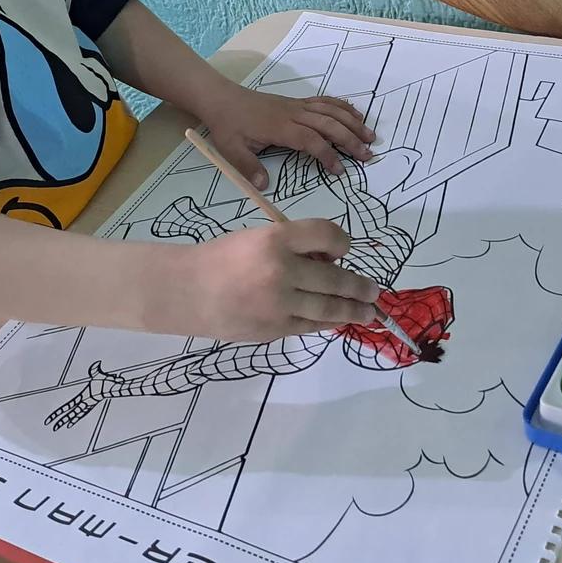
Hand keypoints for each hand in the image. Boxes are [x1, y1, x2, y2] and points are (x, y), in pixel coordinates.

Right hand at [189, 218, 378, 339]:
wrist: (187, 291)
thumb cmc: (223, 258)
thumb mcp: (257, 238)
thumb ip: (293, 246)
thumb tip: (332, 261)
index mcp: (275, 238)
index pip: (325, 234)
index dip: (343, 241)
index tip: (345, 249)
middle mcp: (281, 269)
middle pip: (335, 277)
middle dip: (359, 285)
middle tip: (374, 290)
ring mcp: (279, 303)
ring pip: (329, 307)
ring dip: (354, 309)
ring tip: (368, 310)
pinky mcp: (275, 329)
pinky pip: (311, 326)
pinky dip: (328, 322)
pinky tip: (340, 320)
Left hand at [204, 85, 375, 188]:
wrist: (221, 98)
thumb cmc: (227, 125)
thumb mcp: (231, 149)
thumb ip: (248, 167)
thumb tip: (264, 186)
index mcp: (280, 127)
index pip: (311, 140)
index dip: (327, 155)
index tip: (340, 171)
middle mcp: (293, 114)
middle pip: (329, 124)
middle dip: (350, 139)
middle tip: (368, 156)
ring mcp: (297, 106)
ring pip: (331, 111)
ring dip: (352, 122)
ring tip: (370, 137)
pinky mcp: (297, 102)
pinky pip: (324, 102)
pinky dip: (343, 107)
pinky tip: (356, 114)